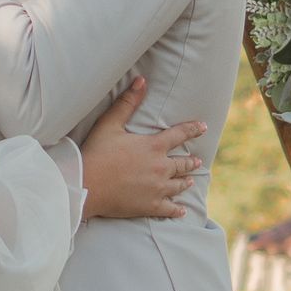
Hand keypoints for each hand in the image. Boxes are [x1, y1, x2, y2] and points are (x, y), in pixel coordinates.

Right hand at [79, 77, 206, 222]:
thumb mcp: (110, 124)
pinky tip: (181, 210)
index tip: (204, 127)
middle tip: (197, 161)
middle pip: (182, 163)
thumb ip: (127, 103)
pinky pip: (169, 209)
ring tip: (189, 181)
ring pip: (178, 185)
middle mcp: (161, 167)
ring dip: (185, 181)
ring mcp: (157, 189)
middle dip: (190, 161)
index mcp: (153, 146)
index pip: (180, 135)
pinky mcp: (150, 206)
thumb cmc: (96, 153)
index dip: (193, 129)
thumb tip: (141, 80)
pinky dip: (176, 209)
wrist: (87, 185)